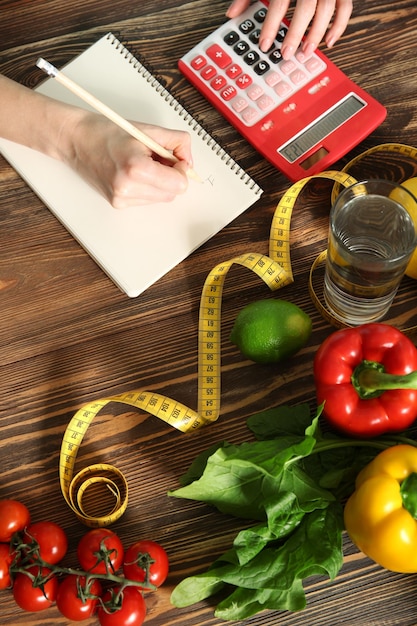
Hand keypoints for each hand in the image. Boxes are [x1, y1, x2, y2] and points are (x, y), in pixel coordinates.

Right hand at [64, 111, 191, 207]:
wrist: (76, 140)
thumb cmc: (106, 132)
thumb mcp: (147, 130)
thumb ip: (177, 143)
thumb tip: (189, 161)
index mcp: (136, 169)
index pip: (179, 184)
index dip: (182, 169)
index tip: (174, 159)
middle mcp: (128, 189)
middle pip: (172, 194)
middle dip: (171, 177)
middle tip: (157, 159)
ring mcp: (122, 199)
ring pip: (161, 198)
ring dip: (159, 183)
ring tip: (142, 164)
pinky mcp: (118, 204)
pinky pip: (146, 199)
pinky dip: (146, 187)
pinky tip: (132, 173)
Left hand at [226, 0, 352, 58]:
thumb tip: (232, 14)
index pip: (280, 2)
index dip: (271, 24)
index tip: (265, 44)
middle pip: (306, 7)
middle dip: (296, 33)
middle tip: (286, 53)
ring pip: (327, 9)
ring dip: (317, 33)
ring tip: (306, 51)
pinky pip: (345, 7)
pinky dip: (339, 26)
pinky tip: (329, 41)